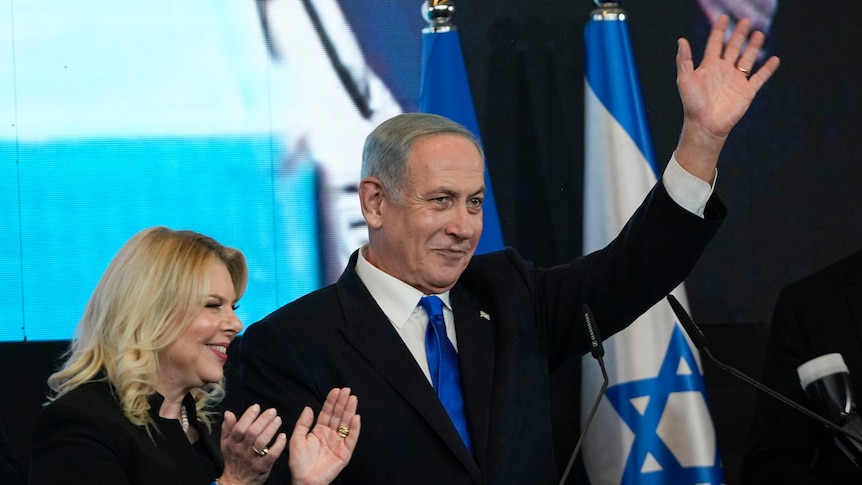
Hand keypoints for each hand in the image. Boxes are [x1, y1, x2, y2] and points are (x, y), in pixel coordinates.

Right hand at [218, 405, 286, 484]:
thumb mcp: (225, 443)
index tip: (256, 407)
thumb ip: (227, 428)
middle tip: (272, 411)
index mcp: (232, 443)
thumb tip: (229, 413)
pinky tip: (283, 436)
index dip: (248, 416)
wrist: (236, 481)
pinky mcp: (263, 466)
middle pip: (252, 433)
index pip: (239, 428)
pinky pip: (272, 455)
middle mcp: (242, 450)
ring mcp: (252, 459)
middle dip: (263, 420)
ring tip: (278, 420)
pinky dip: (278, 445)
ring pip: (262, 442)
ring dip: (271, 429)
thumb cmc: (232, 459)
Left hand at [289, 388, 360, 484]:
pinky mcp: (345, 452)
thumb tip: (308, 407)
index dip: (331, 402)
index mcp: (319, 430)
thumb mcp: (297, 439)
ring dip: (350, 411)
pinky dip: (355, 428)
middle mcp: (330, 434)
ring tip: (353, 399)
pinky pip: (351, 438)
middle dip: (342, 403)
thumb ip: (303, 423)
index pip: (327, 413)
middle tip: (347, 390)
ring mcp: (338, 443)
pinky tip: (356, 417)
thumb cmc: (299, 462)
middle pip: (338, 415)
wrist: (304, 480)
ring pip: (346, 424)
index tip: (336, 390)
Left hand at [674, 14, 779, 180]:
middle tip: (745, 21)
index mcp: (709, 66)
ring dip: (754, 47)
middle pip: (733, 48)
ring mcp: (736, 80)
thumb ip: (684, 60)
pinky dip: (768, 69)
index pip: (715, 44)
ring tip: (759, 33)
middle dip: (739, 34)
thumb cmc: (692, 103)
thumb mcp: (685, 79)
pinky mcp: (747, 91)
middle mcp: (724, 71)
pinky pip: (760, 78)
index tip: (724, 18)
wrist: (705, 124)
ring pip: (747, 59)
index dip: (718, 31)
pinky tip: (775, 59)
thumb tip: (681, 40)